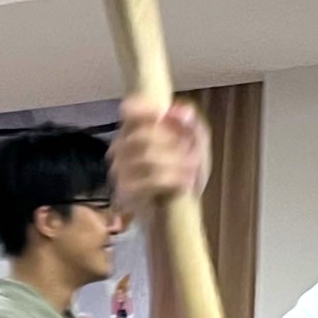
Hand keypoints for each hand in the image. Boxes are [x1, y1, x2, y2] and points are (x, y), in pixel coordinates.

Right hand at [112, 94, 208, 213]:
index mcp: (135, 128)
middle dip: (174, 145)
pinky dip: (169, 181)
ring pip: (146, 158)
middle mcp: (121, 146)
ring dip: (175, 164)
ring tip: (191, 171)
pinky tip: (182, 184)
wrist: (180, 207)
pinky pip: (145, 181)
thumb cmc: (185, 170)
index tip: (163, 116)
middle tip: (193, 156)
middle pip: (144, 136)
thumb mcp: (198, 145)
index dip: (145, 110)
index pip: (128, 111)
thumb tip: (177, 110)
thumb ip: (192, 124)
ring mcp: (119, 169)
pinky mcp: (123, 191)